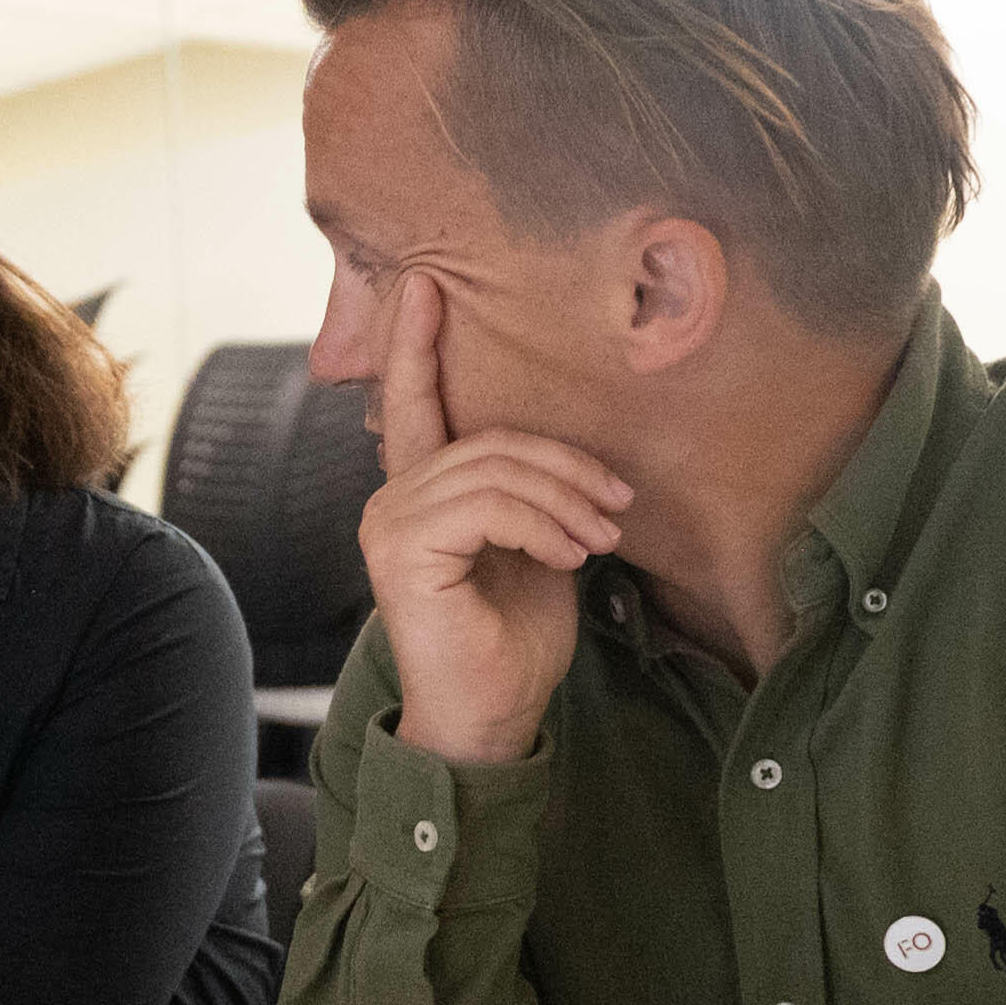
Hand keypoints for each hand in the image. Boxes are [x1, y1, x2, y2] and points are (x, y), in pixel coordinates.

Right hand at [352, 270, 631, 764]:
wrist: (490, 720)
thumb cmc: (514, 643)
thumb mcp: (538, 550)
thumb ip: (534, 496)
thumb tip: (581, 460)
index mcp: (421, 494)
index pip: (411, 404)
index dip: (415, 344)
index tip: (427, 284)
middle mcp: (392, 500)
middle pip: (486, 437)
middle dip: (565, 464)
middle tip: (616, 505)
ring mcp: (389, 523)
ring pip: (493, 466)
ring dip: (564, 499)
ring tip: (600, 538)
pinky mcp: (401, 551)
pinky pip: (487, 503)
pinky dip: (542, 524)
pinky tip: (567, 556)